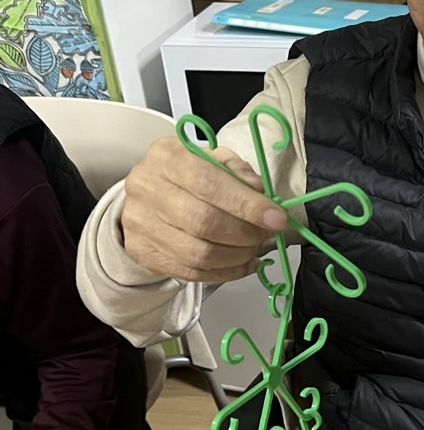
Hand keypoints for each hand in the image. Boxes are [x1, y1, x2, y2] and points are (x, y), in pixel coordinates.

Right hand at [120, 138, 285, 280]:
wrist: (145, 196)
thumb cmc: (184, 175)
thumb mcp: (211, 159)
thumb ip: (237, 171)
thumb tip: (260, 193)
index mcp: (166, 157)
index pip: (209, 183)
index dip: (247, 204)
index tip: (276, 217)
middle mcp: (147, 189)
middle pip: (203, 222)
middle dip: (245, 233)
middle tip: (265, 235)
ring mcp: (141, 223)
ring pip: (198, 253)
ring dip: (237, 256)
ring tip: (253, 248)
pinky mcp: (142, 251)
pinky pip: (191, 272)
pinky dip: (225, 272)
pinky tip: (242, 263)